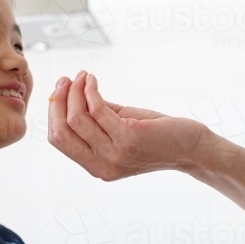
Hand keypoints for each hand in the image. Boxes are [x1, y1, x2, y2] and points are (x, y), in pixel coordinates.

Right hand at [47, 71, 221, 180]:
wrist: (191, 148)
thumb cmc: (157, 137)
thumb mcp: (119, 129)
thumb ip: (96, 118)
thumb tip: (70, 94)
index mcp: (96, 167)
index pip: (58, 141)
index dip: (53, 112)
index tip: (58, 90)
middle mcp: (103, 166)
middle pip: (62, 131)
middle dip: (60, 100)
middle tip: (66, 79)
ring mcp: (115, 154)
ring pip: (78, 118)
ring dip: (76, 90)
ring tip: (82, 76)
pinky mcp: (129, 138)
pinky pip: (98, 109)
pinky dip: (91, 90)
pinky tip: (93, 80)